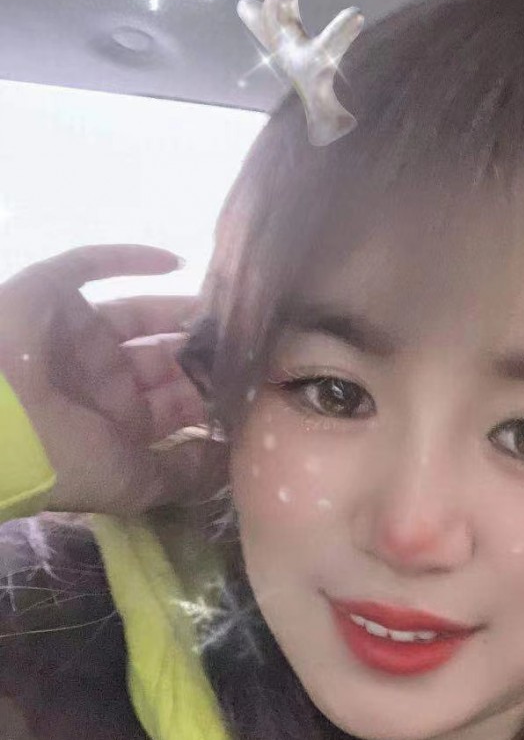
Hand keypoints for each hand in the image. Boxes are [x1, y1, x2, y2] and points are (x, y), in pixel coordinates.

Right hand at [0, 244, 229, 515]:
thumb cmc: (65, 458)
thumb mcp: (136, 480)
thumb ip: (186, 471)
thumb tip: (234, 459)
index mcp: (116, 423)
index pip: (175, 402)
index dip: (212, 390)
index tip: (259, 375)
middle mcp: (98, 380)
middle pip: (162, 356)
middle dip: (203, 347)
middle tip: (253, 332)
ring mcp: (73, 337)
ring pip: (136, 313)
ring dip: (178, 307)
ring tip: (228, 300)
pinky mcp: (48, 294)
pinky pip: (88, 265)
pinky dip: (128, 259)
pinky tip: (175, 259)